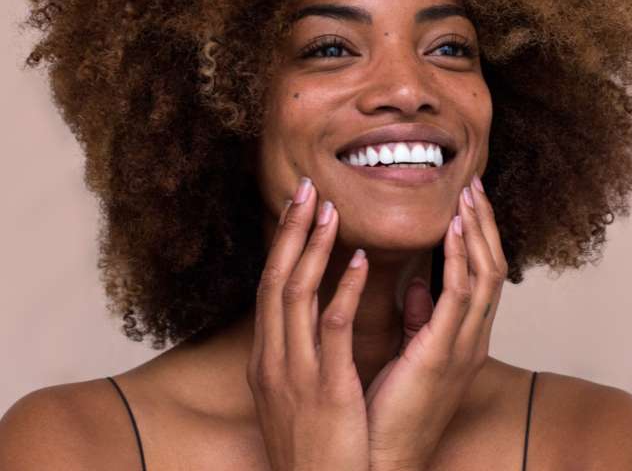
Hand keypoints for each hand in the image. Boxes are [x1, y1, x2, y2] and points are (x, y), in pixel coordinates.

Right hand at [247, 177, 369, 470]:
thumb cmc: (317, 447)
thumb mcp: (303, 393)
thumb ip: (313, 349)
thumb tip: (330, 310)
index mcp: (269, 359)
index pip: (270, 288)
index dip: (282, 246)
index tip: (296, 210)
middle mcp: (273, 359)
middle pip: (275, 279)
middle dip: (288, 232)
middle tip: (304, 188)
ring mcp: (294, 373)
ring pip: (295, 293)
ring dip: (311, 247)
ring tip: (329, 209)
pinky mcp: (325, 388)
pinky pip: (332, 328)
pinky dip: (345, 289)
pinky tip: (361, 259)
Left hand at [364, 176, 507, 470]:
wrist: (384, 460)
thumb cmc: (393, 409)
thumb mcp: (412, 355)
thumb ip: (421, 319)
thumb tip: (419, 285)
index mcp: (464, 338)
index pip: (480, 276)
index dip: (478, 238)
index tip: (467, 203)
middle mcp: (473, 339)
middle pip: (491, 268)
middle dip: (485, 226)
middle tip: (473, 186)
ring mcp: (464, 347)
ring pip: (484, 276)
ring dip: (477, 233)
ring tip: (467, 196)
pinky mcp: (443, 354)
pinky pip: (460, 297)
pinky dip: (460, 260)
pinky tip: (452, 231)